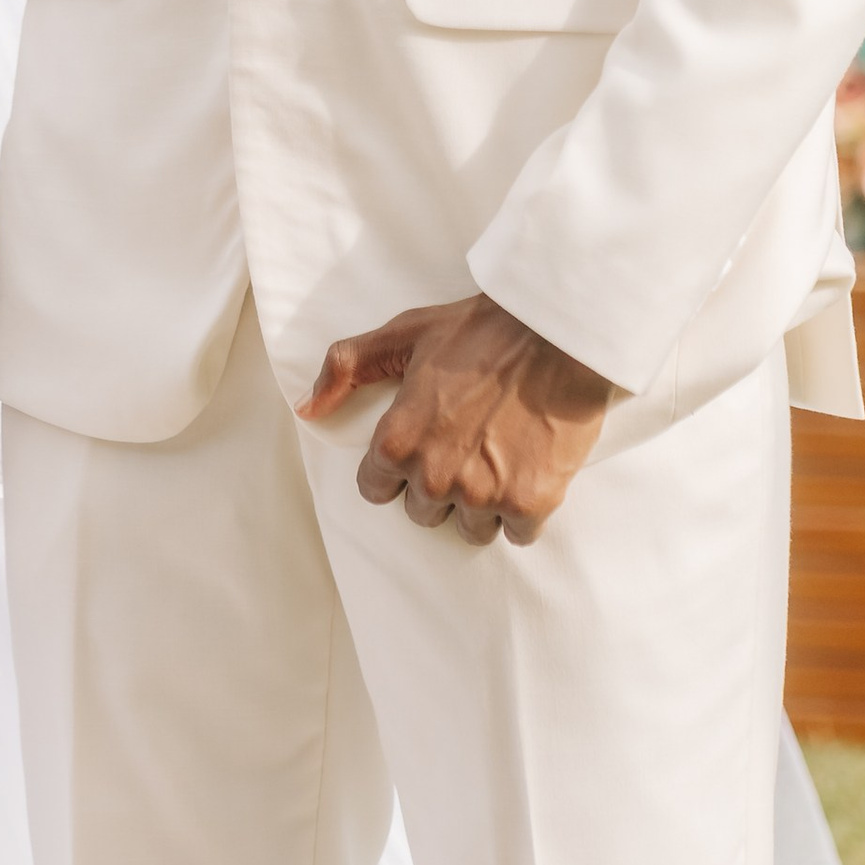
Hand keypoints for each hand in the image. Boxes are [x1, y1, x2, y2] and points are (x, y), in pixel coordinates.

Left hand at [299, 293, 614, 546]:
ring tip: (499, 456)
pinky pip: (518, 534)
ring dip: (482, 502)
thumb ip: (347, 367)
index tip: (421, 446)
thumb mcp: (405, 334)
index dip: (395, 468)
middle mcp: (434, 477)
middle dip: (439, 486)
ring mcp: (483, 495)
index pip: (375, 490)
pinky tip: (528, 470)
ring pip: (471, 528)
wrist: (557, 333)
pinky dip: (523, 511)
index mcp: (398, 442)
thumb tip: (308, 408)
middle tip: (466, 444)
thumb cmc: (480, 330)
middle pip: (423, 513)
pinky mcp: (529, 504)